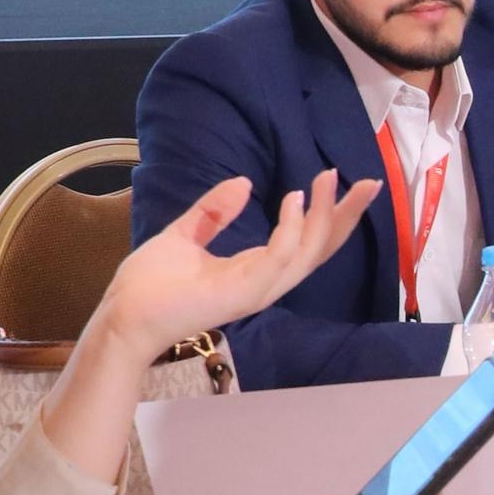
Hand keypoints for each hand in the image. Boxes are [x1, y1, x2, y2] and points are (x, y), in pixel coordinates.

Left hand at [98, 171, 378, 358]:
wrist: (123, 315)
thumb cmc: (149, 286)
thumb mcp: (184, 236)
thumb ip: (213, 213)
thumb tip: (243, 183)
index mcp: (254, 270)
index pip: (304, 243)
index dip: (328, 216)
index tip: (340, 181)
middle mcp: (264, 282)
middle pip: (320, 250)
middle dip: (346, 216)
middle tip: (370, 183)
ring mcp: (256, 290)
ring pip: (307, 252)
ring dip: (324, 215)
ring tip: (327, 179)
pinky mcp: (242, 292)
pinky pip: (279, 258)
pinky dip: (291, 229)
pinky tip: (294, 199)